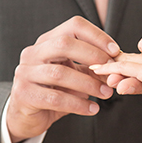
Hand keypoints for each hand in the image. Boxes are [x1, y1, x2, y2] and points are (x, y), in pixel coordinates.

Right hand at [7, 16, 120, 142]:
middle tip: (110, 70)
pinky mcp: (24, 94)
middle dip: (92, 55)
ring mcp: (25, 73)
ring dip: (88, 84)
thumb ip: (91, 68)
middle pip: (63, 44)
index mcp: (46, 42)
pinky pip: (55, 98)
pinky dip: (78, 104)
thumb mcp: (73, 75)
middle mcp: (32, 53)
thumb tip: (117, 65)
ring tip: (105, 93)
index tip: (115, 51)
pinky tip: (92, 109)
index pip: (73, 26)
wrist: (26, 116)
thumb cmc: (52, 91)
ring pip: (59, 73)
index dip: (96, 35)